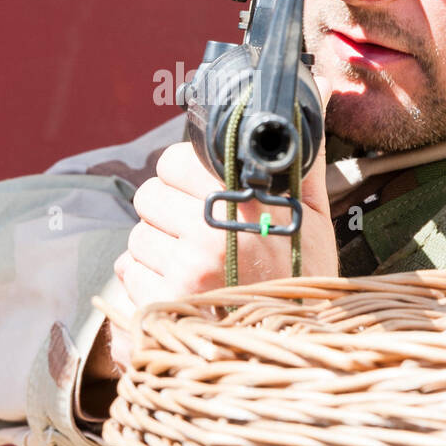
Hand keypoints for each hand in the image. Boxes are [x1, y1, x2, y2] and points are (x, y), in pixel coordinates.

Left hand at [114, 75, 337, 329]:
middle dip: (168, 211)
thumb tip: (317, 93)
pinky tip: (182, 289)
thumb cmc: (303, 281)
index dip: (187, 175)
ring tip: (195, 266)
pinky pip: (128, 272)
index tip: (207, 192)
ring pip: (136, 236)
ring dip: (157, 247)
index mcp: (243, 204)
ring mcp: (181, 274)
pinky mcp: (159, 306)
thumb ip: (303, 156)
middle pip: (148, 196)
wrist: (295, 352)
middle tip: (199, 231)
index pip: (174, 161)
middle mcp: (208, 237)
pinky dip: (146, 279)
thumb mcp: (312, 217)